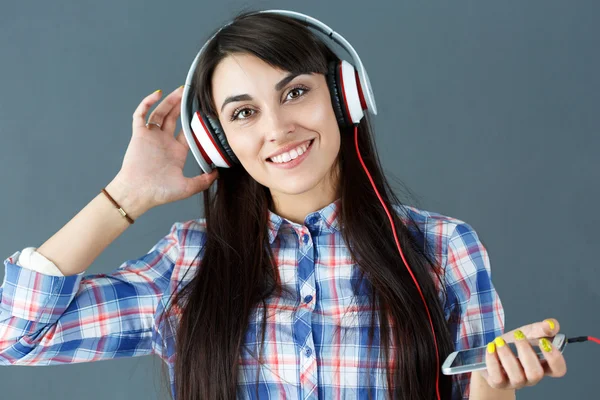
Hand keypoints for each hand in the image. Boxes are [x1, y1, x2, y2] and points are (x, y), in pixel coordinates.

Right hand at [114, 87, 218, 212]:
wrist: (138, 194)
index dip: (195, 122)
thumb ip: (203, 181)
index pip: (188, 132)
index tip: (204, 112)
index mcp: (176, 152)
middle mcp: (164, 142)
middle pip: (173, 118)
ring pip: (160, 113)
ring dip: (169, 101)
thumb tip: (217, 174)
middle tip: (190, 93)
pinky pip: (141, 115)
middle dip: (181, 105)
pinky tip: (157, 95)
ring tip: (179, 91)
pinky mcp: (139, 135)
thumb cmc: (159, 192)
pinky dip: (147, 103)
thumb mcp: (187, 187)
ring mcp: (151, 137)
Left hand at [481, 318, 566, 389]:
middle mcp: (531, 377)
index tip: (543, 341)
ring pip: (517, 377)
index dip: (554, 358)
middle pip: (536, 374)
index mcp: (543, 365)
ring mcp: (515, 382)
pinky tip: (491, 348)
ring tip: (499, 340)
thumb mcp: (528, 332)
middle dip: (527, 352)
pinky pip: (497, 378)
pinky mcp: (498, 383)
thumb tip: (551, 325)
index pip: (558, 369)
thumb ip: (541, 328)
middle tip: (518, 335)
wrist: (492, 351)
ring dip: (507, 355)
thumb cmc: (513, 344)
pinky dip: (493, 361)